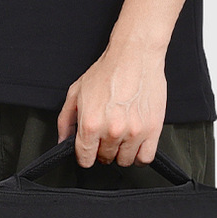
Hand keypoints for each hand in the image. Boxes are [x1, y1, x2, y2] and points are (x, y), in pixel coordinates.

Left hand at [57, 40, 167, 168]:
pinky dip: (140, 155)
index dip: (85, 156)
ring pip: (125, 161)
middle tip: (106, 136)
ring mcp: (134, 132)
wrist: (135, 56)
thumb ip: (65, 120)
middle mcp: (112, 131)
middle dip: (103, 150)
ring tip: (121, 137)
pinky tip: (135, 144)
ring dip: (121, 153)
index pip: (85, 158)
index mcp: (91, 124)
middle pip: (105, 159)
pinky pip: (146, 158)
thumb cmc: (107, 72)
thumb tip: (62, 141)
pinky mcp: (153, 130)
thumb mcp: (76, 93)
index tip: (89, 150)